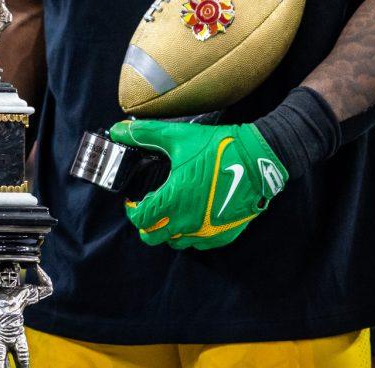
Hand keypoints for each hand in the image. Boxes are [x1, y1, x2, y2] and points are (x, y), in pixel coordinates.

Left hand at [109, 119, 287, 250]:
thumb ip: (145, 135)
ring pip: (176, 242)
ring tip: (172, 209)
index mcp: (173, 201)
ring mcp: (206, 232)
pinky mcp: (223, 236)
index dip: (132, 211)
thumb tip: (117, 130)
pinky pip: (199, 244)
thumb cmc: (217, 148)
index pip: (141, 219)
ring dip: (168, 230)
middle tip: (150, 207)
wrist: (257, 160)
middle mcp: (187, 223)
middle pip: (153, 238)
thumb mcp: (179, 137)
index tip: (134, 201)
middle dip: (147, 224)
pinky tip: (195, 214)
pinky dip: (191, 233)